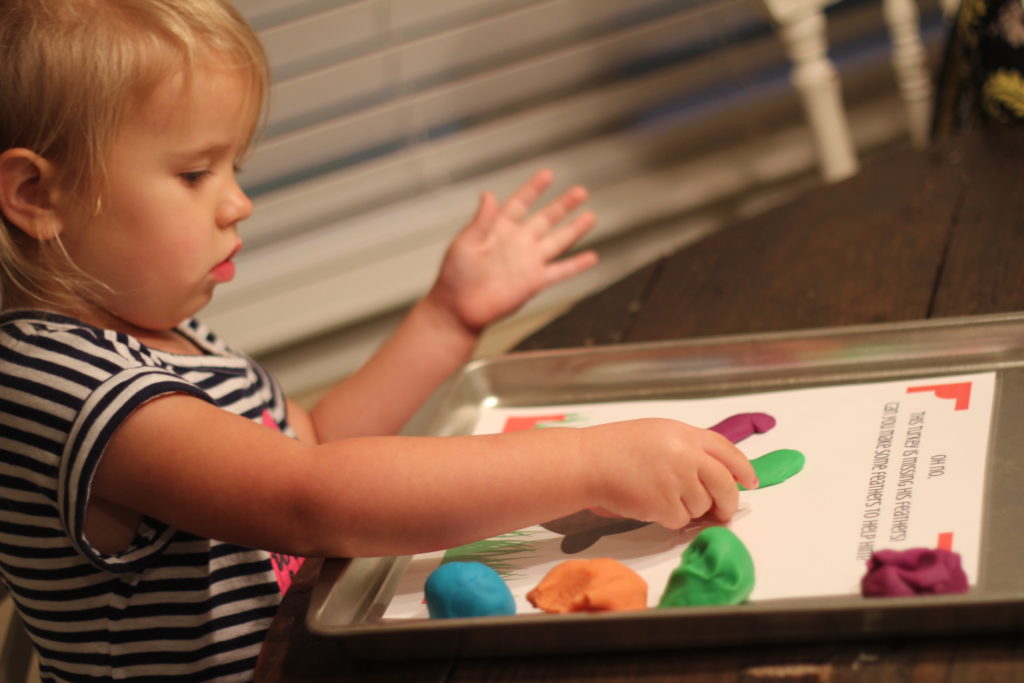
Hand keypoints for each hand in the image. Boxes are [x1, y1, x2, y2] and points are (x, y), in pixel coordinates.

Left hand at [428, 169, 597, 331]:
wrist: (459, 309)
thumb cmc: (455, 277)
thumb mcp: (465, 243)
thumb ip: (481, 221)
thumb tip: (488, 194)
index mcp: (499, 229)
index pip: (520, 203)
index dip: (534, 189)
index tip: (548, 174)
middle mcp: (517, 243)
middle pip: (546, 219)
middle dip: (563, 205)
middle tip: (581, 191)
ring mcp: (528, 262)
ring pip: (558, 241)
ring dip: (574, 230)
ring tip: (591, 216)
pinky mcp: (534, 282)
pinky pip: (560, 271)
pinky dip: (576, 265)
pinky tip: (592, 257)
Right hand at [580, 419, 757, 528]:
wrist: (589, 462)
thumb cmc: (616, 447)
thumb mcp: (658, 434)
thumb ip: (688, 448)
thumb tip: (716, 473)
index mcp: (686, 434)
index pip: (728, 452)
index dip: (743, 469)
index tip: (750, 482)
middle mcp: (687, 456)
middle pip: (725, 485)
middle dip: (728, 502)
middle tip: (723, 511)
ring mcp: (678, 481)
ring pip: (703, 506)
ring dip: (690, 509)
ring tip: (663, 497)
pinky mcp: (666, 505)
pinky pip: (681, 520)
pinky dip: (670, 519)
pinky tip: (651, 505)